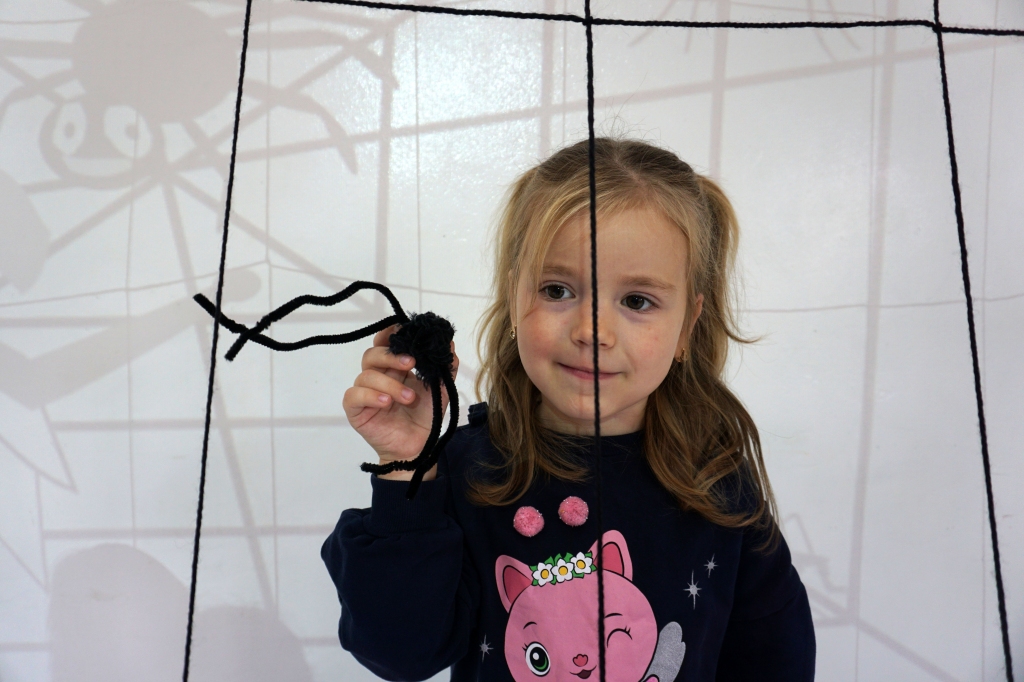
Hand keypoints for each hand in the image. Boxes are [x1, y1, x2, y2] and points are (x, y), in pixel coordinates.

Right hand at [343, 325, 458, 480]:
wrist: (419, 447)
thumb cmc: (425, 417)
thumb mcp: (440, 389)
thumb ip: (446, 367)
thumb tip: (448, 342)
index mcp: (394, 368)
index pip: (385, 343)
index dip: (389, 334)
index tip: (402, 331)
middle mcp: (378, 376)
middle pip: (372, 354)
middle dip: (391, 356)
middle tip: (411, 364)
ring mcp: (365, 392)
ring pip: (366, 375)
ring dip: (390, 384)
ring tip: (409, 398)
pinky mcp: (356, 409)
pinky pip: (354, 395)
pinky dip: (371, 396)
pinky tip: (386, 402)